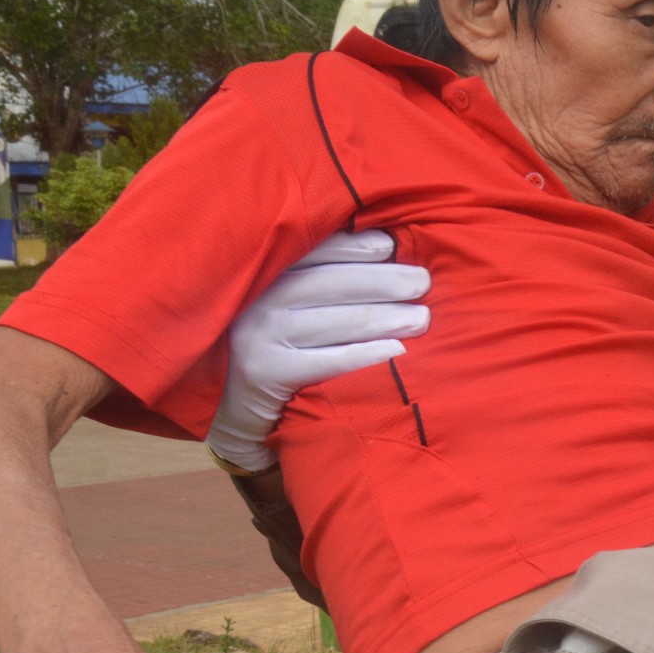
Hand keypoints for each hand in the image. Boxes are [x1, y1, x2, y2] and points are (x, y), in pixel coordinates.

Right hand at [206, 229, 429, 471]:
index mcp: (264, 276)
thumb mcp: (282, 303)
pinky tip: (398, 350)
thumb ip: (319, 275)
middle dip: (384, 281)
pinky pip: (331, 361)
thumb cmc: (273, 344)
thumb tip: (384, 247)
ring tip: (422, 318)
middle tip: (422, 283)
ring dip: (387, 318)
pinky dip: (368, 353)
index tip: (391, 246)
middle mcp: (260, 302)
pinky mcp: (269, 374)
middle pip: (333, 284)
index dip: (356, 247)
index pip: (315, 252)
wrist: (231, 406)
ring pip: (338, 321)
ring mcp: (262, 337)